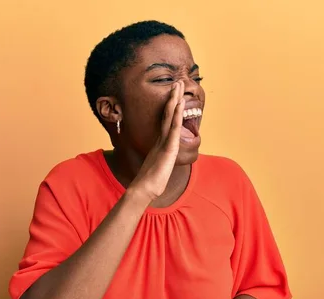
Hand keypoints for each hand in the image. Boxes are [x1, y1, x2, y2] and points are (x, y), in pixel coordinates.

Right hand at [128, 81, 184, 201]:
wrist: (143, 189)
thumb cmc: (149, 182)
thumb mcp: (158, 168)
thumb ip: (160, 161)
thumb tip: (161, 162)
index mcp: (160, 143)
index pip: (166, 121)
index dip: (170, 107)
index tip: (174, 95)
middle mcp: (161, 139)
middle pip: (168, 114)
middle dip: (173, 98)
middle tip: (176, 83)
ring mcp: (164, 143)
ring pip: (170, 117)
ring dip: (175, 101)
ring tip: (178, 86)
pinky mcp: (168, 148)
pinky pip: (174, 129)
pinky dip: (177, 115)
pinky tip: (180, 104)